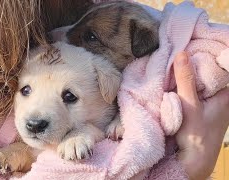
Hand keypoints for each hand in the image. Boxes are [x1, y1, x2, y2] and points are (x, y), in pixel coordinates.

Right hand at [173, 52, 228, 179]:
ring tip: (176, 64)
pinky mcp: (202, 107)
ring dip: (188, 74)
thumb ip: (185, 80)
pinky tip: (175, 81)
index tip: (193, 45)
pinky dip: (185, 84)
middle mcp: (222, 96)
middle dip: (195, 63)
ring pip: (201, 80)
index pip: (220, 65)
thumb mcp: (190, 104)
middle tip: (180, 53)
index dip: (207, 54)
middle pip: (209, 71)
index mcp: (226, 93)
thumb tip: (181, 54)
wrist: (194, 159)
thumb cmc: (197, 135)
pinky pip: (195, 89)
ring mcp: (212, 102)